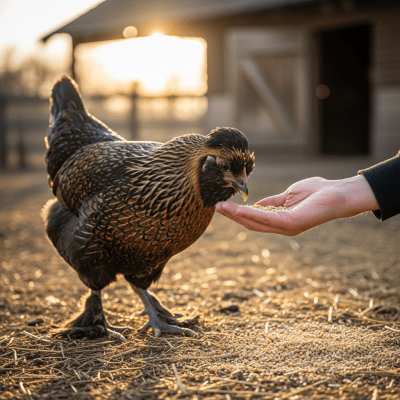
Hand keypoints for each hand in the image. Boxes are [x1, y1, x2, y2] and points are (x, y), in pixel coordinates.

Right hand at [215, 175, 378, 235]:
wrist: (338, 193)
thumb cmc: (317, 192)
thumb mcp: (288, 196)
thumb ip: (272, 202)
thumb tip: (255, 203)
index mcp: (280, 220)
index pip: (255, 219)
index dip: (238, 214)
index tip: (223, 206)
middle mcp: (281, 227)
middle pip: (251, 223)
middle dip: (233, 216)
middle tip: (216, 207)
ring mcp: (286, 226)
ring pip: (255, 222)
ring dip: (236, 215)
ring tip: (222, 208)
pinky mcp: (291, 223)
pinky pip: (267, 219)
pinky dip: (250, 214)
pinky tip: (238, 209)